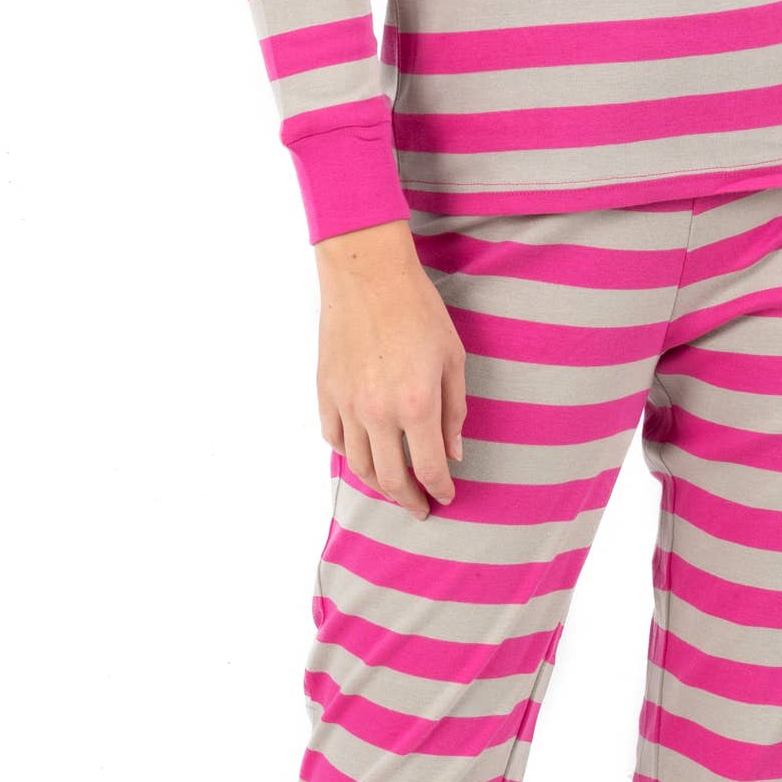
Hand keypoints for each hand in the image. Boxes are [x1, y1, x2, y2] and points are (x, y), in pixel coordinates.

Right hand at [314, 218, 467, 519]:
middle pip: (391, 478)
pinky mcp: (326, 392)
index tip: (447, 496)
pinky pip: (334, 439)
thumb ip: (455, 411)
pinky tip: (364, 455)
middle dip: (409, 499)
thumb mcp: (453, 358)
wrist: (368, 274)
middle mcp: (379, 412)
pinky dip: (350, 455)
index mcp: (417, 404)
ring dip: (378, 486)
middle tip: (420, 507)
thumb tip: (453, 453)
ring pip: (359, 466)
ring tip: (394, 489)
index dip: (440, 490)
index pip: (429, 468)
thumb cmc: (418, 309)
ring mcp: (347, 404)